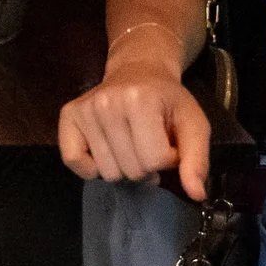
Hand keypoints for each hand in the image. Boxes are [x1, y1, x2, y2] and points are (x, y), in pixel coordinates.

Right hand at [58, 41, 211, 199]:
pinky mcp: (68, 115)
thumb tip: (196, 194)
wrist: (138, 71)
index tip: (168, 142)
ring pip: (107, 172)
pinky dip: (91, 168)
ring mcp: (85, 109)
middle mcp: (107, 103)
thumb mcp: (193, 124)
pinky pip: (74, 161)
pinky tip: (106, 153)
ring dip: (123, 167)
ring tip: (130, 145)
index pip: (155, 160)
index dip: (168, 159)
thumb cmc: (167, 101)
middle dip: (146, 166)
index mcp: (140, 100)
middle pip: (130, 169)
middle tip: (149, 144)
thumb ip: (197, 159)